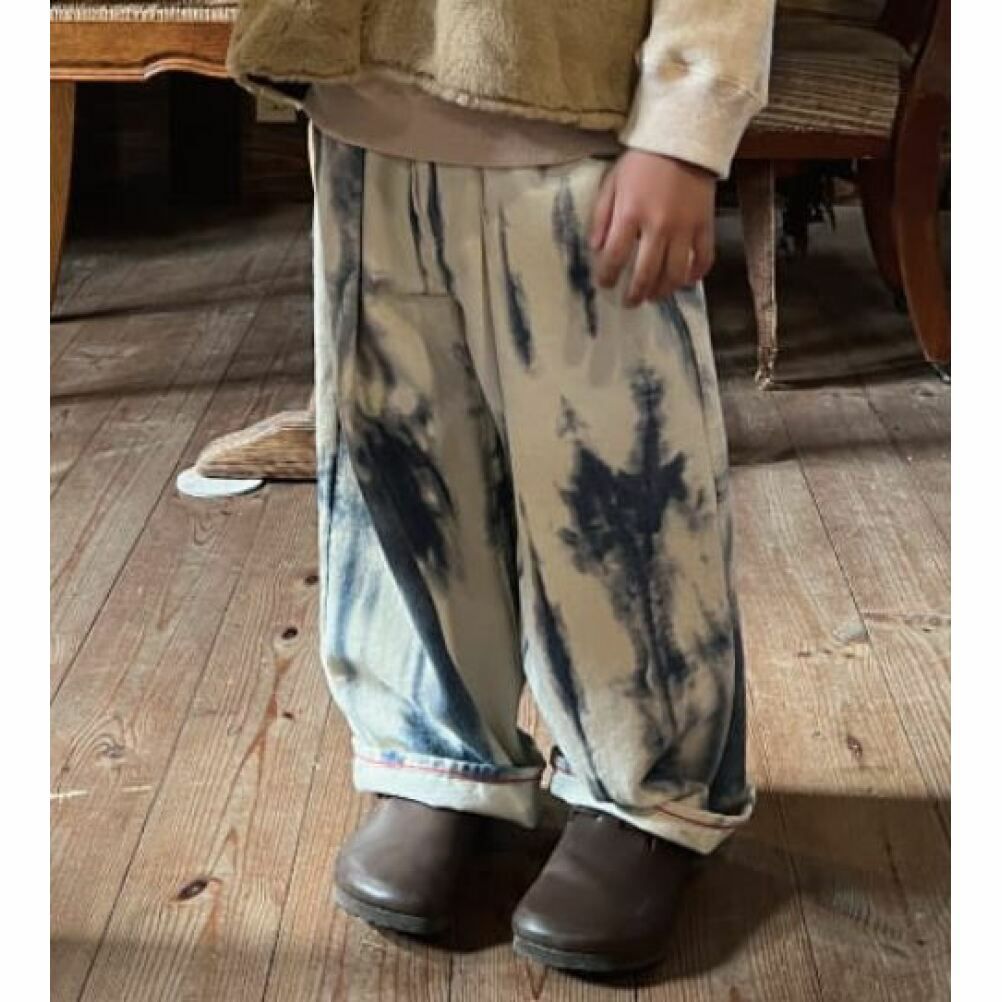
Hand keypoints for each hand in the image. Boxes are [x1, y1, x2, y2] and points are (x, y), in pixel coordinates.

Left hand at [590, 149, 716, 306]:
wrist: (684, 138)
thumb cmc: (643, 161)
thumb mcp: (613, 182)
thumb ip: (602, 216)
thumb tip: (595, 249)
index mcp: (631, 214)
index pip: (614, 257)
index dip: (606, 276)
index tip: (604, 284)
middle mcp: (658, 226)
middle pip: (645, 274)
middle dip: (634, 294)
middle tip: (630, 302)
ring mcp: (685, 228)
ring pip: (674, 274)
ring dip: (662, 291)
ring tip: (654, 296)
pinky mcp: (705, 226)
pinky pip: (703, 259)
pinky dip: (694, 275)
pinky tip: (685, 281)